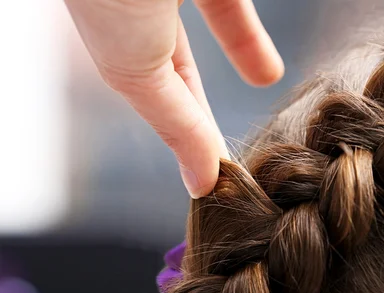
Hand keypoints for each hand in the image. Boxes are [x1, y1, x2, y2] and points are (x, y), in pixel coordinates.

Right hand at [64, 0, 283, 197]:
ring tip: (268, 82)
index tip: (212, 171)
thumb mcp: (137, 71)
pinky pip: (228, 1)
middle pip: (180, 61)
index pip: (154, 91)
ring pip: (215, 17)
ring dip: (243, 52)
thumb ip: (176, 125)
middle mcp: (142, 7)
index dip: (183, 130)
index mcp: (115, 36)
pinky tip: (268, 67)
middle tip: (230, 140)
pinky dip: (248, 36)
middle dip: (205, 100)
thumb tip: (202, 184)